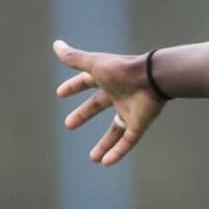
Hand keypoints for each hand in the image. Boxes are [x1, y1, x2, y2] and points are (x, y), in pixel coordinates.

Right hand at [54, 39, 165, 165]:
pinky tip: (107, 163)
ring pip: (116, 130)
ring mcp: (131, 109)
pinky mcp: (140, 123)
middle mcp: (119, 94)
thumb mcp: (94, 65)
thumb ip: (74, 58)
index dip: (74, 87)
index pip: (87, 81)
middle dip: (84, 114)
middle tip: (68, 125)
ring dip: (105, 144)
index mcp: (108, 79)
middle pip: (99, 105)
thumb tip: (56, 44)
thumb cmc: (122, 70)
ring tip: (93, 158)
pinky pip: (129, 141)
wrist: (152, 79)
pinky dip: (118, 152)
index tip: (60, 94)